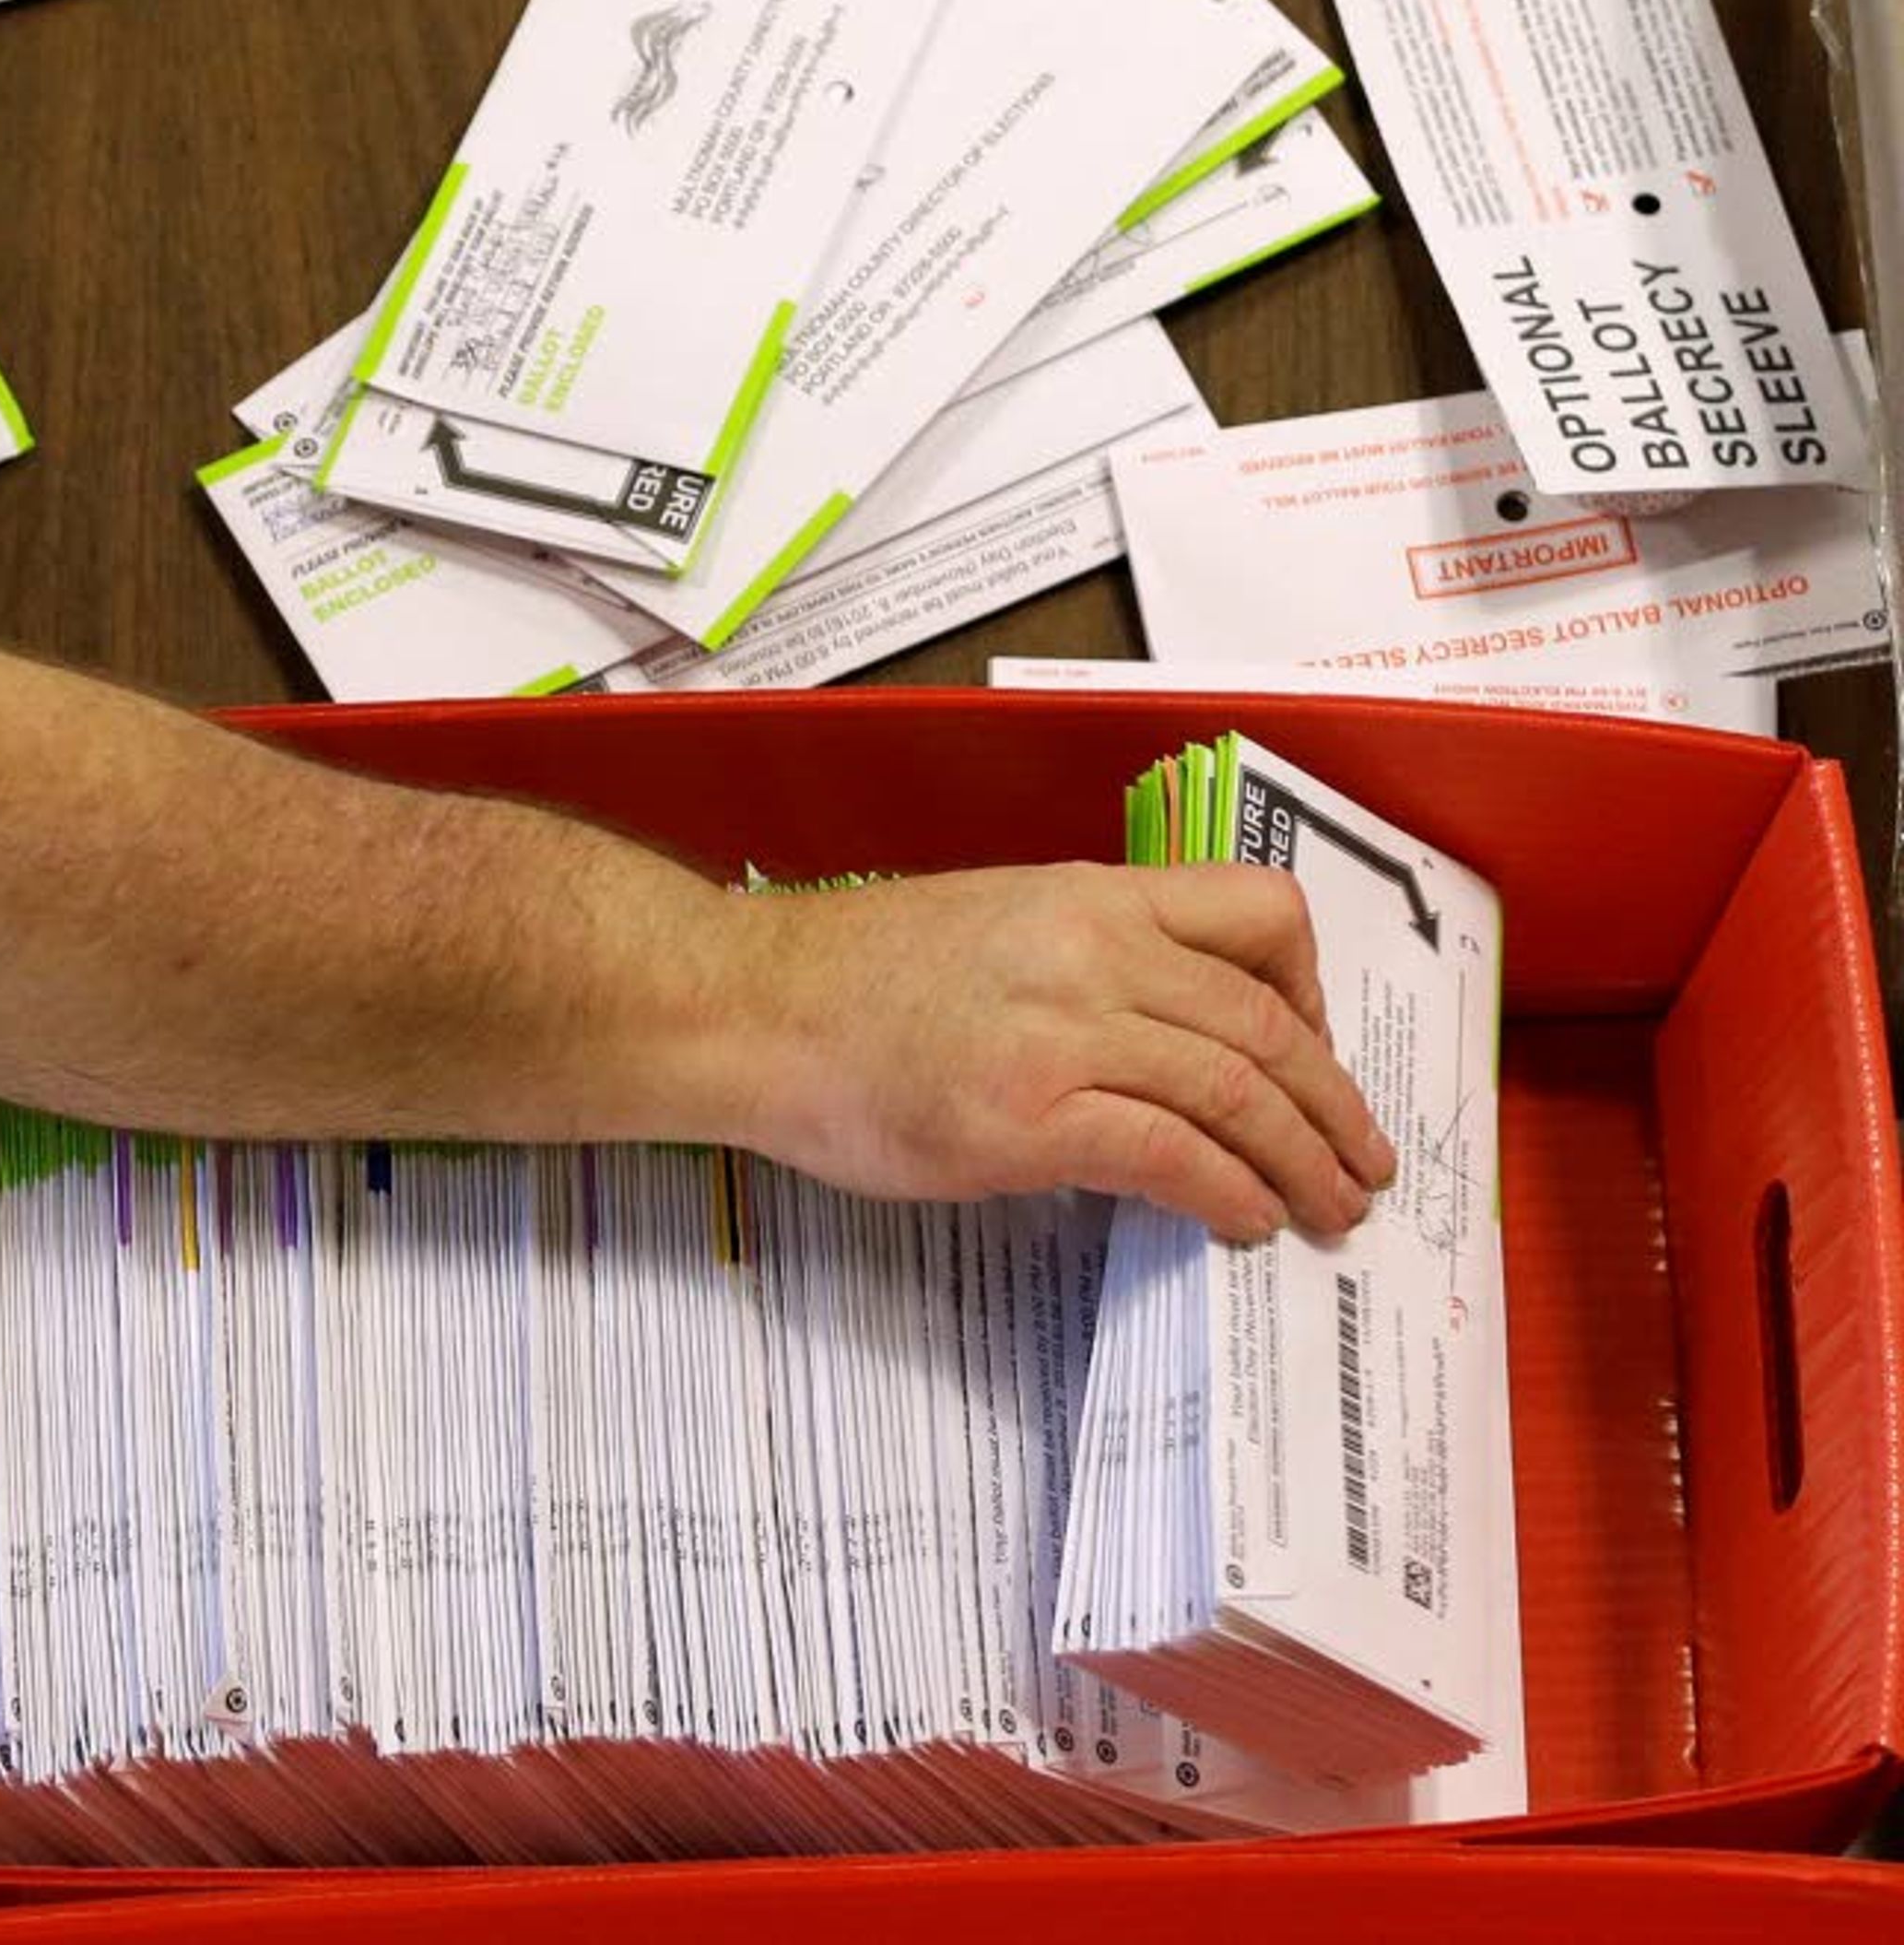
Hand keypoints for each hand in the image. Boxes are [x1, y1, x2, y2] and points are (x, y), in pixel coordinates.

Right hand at [726, 862, 1394, 1241]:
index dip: (1315, 991)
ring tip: (1329, 1211)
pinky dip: (1228, 1193)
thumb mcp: (991, 924)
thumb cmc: (849, 978)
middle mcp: (1092, 951)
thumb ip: (1086, 965)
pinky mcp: (1029, 1116)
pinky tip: (1244, 1222)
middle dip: (1337, 1108)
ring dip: (1305, 1163)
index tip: (1315, 1051)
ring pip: (1239, 1092)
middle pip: (1267, 1025)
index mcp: (1088, 896)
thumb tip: (1164, 1045)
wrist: (751, 1007)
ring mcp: (1063, 1033)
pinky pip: (1172, 1155)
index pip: (1257, 913)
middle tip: (1366, 1163)